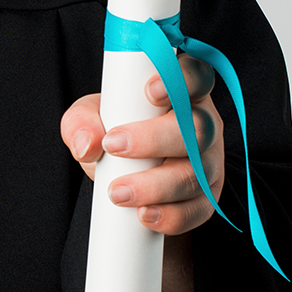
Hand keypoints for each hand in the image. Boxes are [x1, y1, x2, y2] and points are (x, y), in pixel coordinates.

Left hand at [60, 55, 224, 236]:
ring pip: (197, 172)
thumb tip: (89, 143)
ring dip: (156, 185)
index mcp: (181, 92)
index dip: (181, 79)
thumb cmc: (113, 132)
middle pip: (197, 126)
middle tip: (113, 145)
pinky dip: (172, 216)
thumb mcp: (90, 118)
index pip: (196, 75)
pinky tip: (145, 216)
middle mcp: (204, 123)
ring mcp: (209, 162)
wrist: (123, 176)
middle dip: (154, 138)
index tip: (149, 91)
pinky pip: (199, 209)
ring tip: (117, 192)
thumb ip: (81, 122)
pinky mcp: (207, 197)